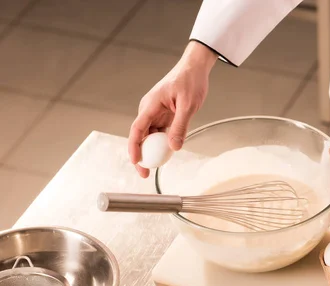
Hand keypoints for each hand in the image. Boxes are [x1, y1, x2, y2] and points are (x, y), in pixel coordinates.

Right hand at [129, 42, 217, 177]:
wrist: (195, 68)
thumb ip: (180, 126)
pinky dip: (161, 144)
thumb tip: (174, 148)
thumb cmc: (191, 81)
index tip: (136, 162)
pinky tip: (165, 155)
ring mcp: (155, 112)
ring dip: (151, 152)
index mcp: (151, 105)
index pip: (137, 129)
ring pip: (149, 136)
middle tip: (145, 174)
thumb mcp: (188, 105)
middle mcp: (149, 109)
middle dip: (140, 156)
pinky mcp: (163, 114)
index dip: (134, 147)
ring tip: (154, 169)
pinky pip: (159, 132)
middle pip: (140, 136)